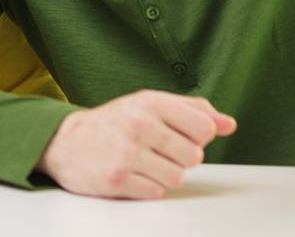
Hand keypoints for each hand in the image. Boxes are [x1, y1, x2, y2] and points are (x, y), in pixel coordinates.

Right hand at [37, 90, 235, 198]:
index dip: (197, 137)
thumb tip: (229, 124)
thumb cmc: (115, 122)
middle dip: (180, 157)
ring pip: (177, 177)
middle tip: (157, 150)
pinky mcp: (116, 180)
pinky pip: (156, 192)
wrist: (65, 142)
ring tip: (143, 162)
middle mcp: (138, 124)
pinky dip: (147, 187)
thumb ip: (193, 111)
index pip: (205, 128)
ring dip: (164, 174)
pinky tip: (130, 173)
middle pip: (194, 156)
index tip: (179, 135)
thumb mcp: (150, 105)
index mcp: (149, 102)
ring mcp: (126, 153)